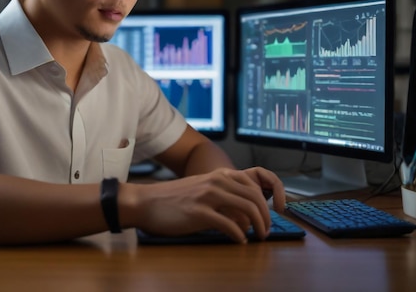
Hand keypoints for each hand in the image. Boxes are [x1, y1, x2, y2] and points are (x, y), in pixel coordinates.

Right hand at [124, 167, 284, 243]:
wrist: (146, 202)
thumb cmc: (172, 199)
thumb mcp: (200, 188)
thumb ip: (221, 194)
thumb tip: (244, 213)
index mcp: (218, 175)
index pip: (254, 185)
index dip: (267, 202)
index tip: (269, 216)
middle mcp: (216, 182)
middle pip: (255, 197)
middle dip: (266, 217)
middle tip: (266, 231)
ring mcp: (208, 196)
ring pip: (247, 208)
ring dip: (258, 226)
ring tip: (258, 237)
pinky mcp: (199, 213)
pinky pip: (229, 225)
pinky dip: (239, 235)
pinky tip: (239, 241)